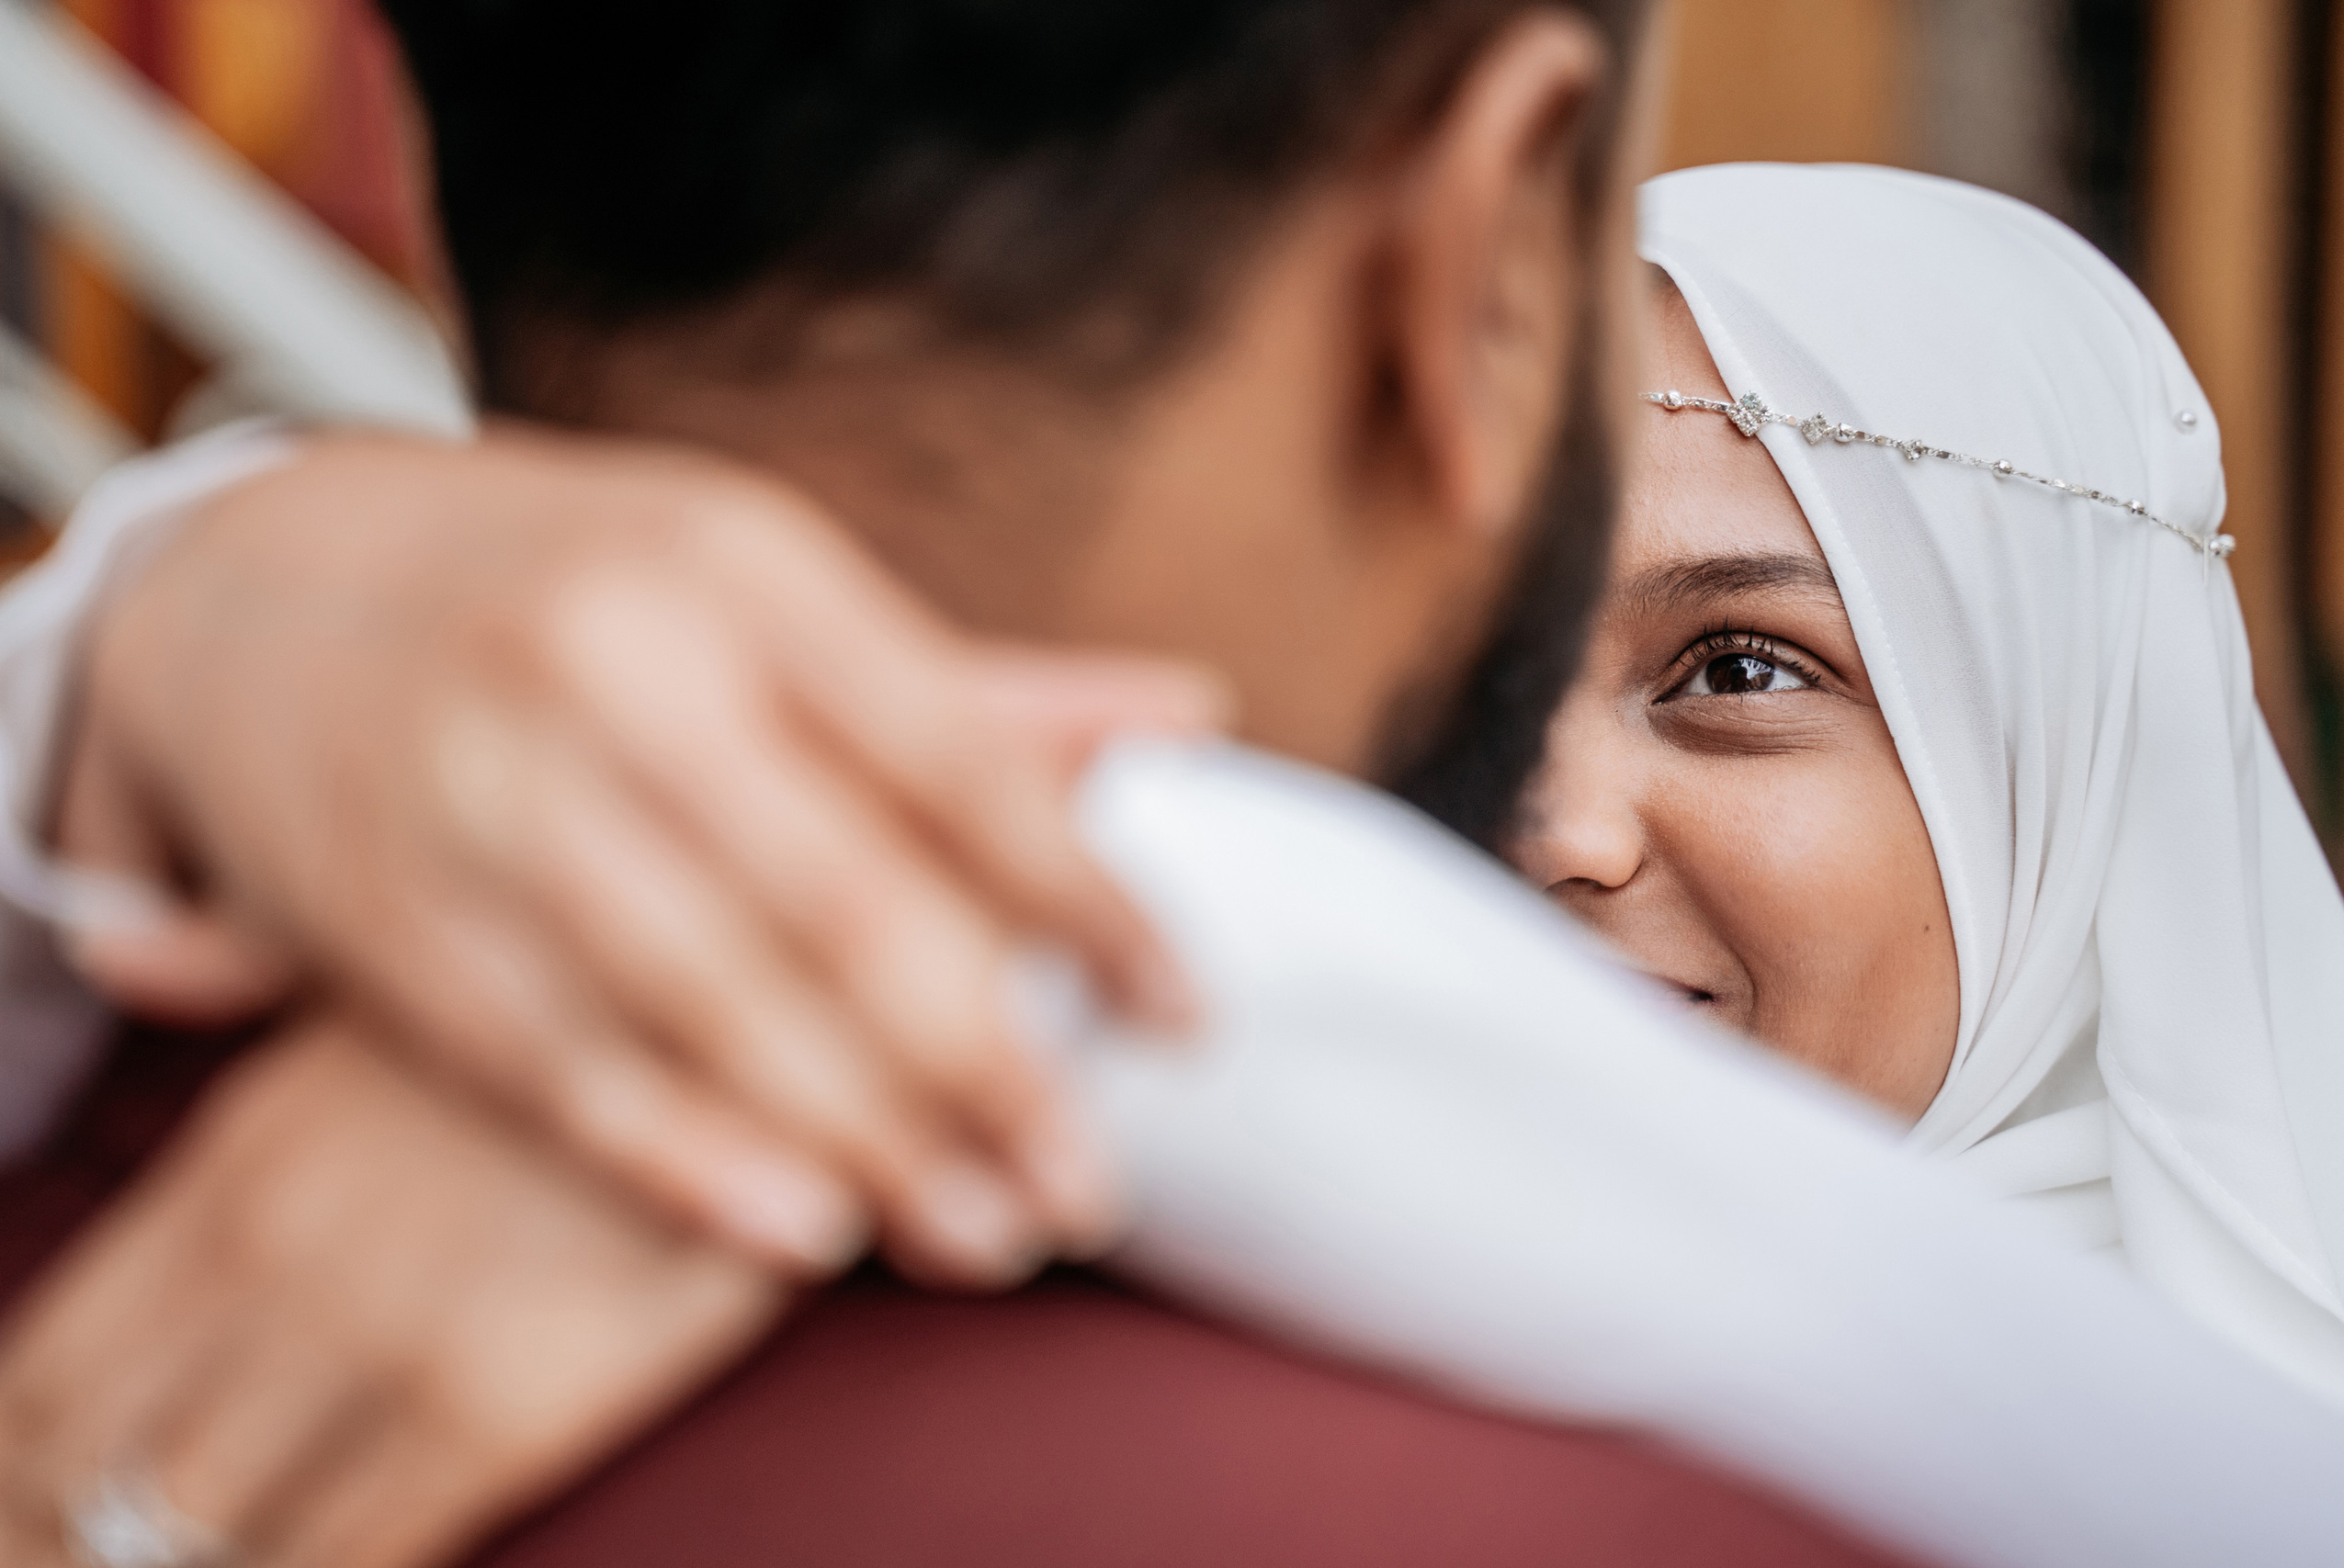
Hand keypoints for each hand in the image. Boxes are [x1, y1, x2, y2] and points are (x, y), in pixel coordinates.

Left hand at [0, 1018, 779, 1567]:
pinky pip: (345, 1560)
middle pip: (75, 1478)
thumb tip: (122, 950)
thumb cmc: (586, 979)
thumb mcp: (392, 963)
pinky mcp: (501, 1408)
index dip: (8, 1480)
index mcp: (232, 1168)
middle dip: (62, 1546)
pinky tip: (320, 1567)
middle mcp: (271, 1267)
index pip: (38, 1374)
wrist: (752, 980)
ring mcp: (379, 1342)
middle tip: (85, 1563)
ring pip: (189, 1537)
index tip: (28, 1516)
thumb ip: (244, 993)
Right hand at [54, 427, 1222, 1285]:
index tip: (1185, 1018)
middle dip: (987, 1067)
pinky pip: (562, 1060)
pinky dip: (687, 1156)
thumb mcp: (766, 588)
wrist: (263, 575)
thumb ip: (969, 686)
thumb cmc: (581, 588)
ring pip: (712, 1002)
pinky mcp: (389, 909)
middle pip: (843, 903)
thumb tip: (1191, 713)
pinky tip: (800, 1231)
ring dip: (863, 1141)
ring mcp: (488, 789)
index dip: (1089, 902)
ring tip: (982, 1237)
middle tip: (1087, 1191)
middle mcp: (617, 665)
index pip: (957, 757)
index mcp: (742, 566)